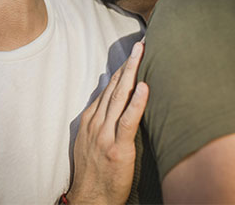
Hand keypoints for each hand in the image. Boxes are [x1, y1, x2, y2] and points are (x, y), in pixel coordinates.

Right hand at [67, 42, 148, 204]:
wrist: (90, 199)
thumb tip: (113, 102)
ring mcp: (105, 135)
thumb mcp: (90, 141)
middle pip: (114, 87)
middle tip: (140, 44)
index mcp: (90, 120)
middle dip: (128, 64)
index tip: (133, 54)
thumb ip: (101, 121)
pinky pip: (128, 121)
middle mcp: (96, 123)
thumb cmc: (95, 171)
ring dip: (132, 73)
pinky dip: (136, 103)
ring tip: (142, 54)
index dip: (121, 70)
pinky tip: (144, 87)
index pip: (107, 88)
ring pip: (120, 97)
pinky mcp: (117, 148)